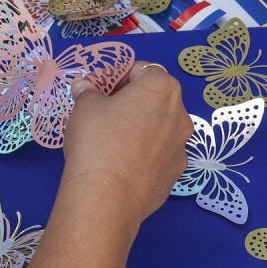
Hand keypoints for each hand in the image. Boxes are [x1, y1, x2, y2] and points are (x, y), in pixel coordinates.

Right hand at [59, 62, 192, 230]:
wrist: (106, 198)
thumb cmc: (97, 140)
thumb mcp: (85, 107)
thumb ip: (88, 92)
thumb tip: (85, 87)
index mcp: (161, 89)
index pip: (141, 69)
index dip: (115, 75)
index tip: (95, 87)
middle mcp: (180, 114)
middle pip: (154, 97)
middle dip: (129, 99)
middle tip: (101, 109)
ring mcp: (181, 147)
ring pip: (158, 127)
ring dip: (139, 126)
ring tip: (110, 138)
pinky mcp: (174, 174)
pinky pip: (157, 153)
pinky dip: (142, 152)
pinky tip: (120, 162)